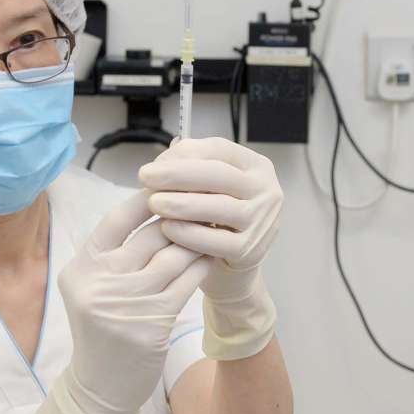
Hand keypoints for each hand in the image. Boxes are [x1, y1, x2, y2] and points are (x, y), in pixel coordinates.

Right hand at [56, 190, 211, 413]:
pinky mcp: (153, 322)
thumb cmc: (102, 331)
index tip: (169, 186)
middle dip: (180, 217)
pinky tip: (212, 255)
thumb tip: (151, 207)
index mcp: (81, 268)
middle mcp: (99, 282)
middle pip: (150, 234)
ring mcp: (126, 303)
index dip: (145, 199)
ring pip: (173, 255)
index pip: (116, 220)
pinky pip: (187, 282)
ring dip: (196, 239)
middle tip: (204, 201)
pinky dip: (201, 265)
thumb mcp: (91, 289)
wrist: (100, 386)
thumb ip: (112, 254)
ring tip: (212, 225)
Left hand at [139, 138, 282, 359]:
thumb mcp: (211, 187)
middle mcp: (266, 191)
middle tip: (146, 177)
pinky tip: (167, 228)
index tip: (155, 162)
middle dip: (178, 175)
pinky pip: (216, 241)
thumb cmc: (217, 218)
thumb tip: (165, 160)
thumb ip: (192, 168)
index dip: (185, 154)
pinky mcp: (250, 250)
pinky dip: (189, 234)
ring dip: (182, 203)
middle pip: (219, 175)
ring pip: (219, 207)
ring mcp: (262, 222)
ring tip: (154, 203)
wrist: (234, 264)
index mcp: (256, 167)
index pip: (220, 150)